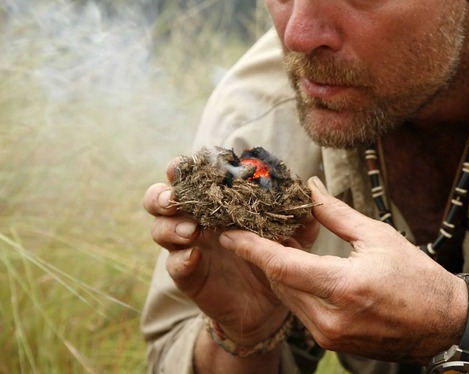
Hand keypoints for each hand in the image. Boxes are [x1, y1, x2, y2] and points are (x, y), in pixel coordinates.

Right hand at [143, 158, 318, 345]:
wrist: (269, 303)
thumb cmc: (275, 256)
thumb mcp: (294, 235)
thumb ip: (300, 213)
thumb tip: (309, 188)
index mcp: (216, 201)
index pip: (190, 178)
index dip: (182, 168)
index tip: (184, 164)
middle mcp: (195, 219)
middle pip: (159, 199)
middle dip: (162, 194)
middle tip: (174, 198)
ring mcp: (188, 247)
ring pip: (160, 229)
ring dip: (172, 226)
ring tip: (192, 230)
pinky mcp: (189, 275)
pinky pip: (174, 265)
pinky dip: (180, 258)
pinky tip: (194, 256)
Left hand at [219, 177, 467, 363]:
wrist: (444, 323)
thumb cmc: (417, 277)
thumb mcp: (377, 237)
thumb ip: (336, 214)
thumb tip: (309, 188)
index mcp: (343, 287)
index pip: (282, 266)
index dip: (251, 248)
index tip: (227, 232)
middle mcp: (330, 318)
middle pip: (279, 282)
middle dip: (263, 256)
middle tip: (250, 228)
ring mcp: (331, 335)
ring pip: (288, 298)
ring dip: (279, 272)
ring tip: (274, 243)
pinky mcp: (334, 343)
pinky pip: (302, 311)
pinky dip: (296, 288)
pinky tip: (298, 268)